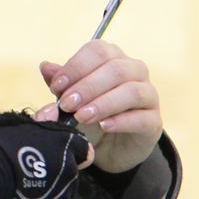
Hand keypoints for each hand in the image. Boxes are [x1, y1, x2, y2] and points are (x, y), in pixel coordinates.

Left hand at [34, 39, 161, 173]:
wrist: (108, 148)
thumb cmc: (89, 114)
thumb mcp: (70, 99)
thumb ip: (60, 84)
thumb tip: (45, 66)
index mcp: (113, 58)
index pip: (98, 50)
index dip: (76, 66)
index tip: (56, 86)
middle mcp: (135, 71)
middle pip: (115, 68)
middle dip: (87, 86)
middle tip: (67, 104)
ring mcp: (148, 96)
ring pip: (132, 91)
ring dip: (104, 103)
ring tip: (82, 116)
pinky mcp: (154, 122)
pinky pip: (142, 117)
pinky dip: (121, 121)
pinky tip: (104, 126)